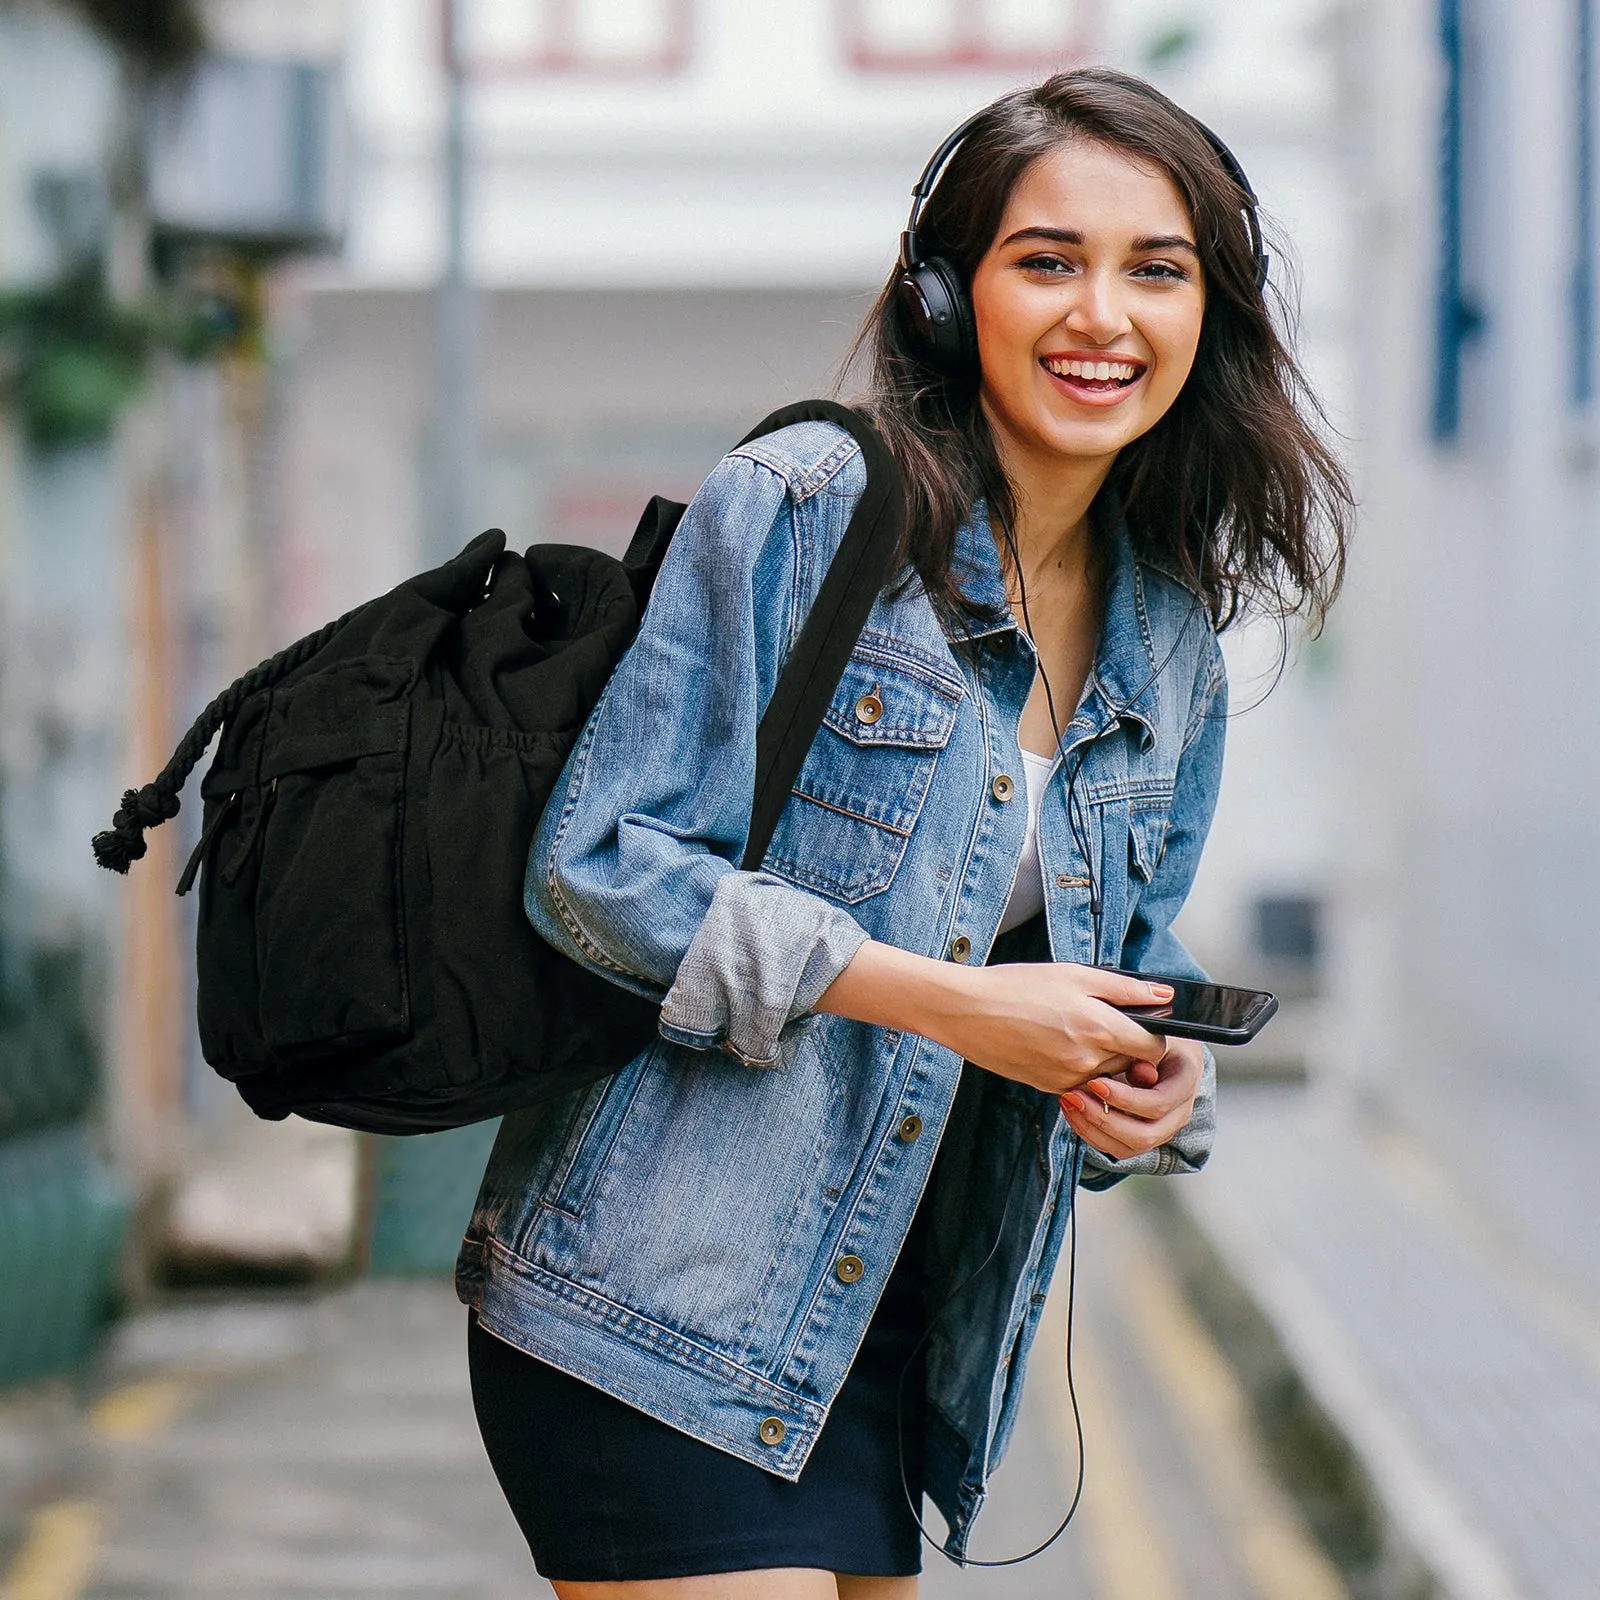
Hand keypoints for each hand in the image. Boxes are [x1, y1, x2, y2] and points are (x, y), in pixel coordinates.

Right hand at [816, 944, 1173, 1094]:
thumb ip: (1125, 988)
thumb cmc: (1017, 985)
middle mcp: (1088, 1060)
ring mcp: (1068, 1079)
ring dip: (1101, 1057)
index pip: (1154, 1047)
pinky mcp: (1049, 1088)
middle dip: (1126, 1045)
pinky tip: (1053, 1042)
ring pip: (1106, 1075)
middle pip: (1132, 1063)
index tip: (1142, 1022)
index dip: (1155, 1035)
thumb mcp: (1074, 974)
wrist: (966, 1011)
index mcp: (1100, 1028)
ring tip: (1071, 1028)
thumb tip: (1165, 995)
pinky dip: (1077, 1066)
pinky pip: (1080, 1082)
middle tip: (1100, 1019)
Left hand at [1059, 1036, 1204, 1160]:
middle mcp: (1178, 1113)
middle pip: (1144, 1135)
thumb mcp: (1152, 1033)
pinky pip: (1116, 1147)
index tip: (1095, 1083)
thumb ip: (1145, 1050)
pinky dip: (1091, 1133)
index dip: (1125, 1098)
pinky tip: (1074, 1112)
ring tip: (1069, 1102)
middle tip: (1075, 1097)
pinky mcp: (1143, 1136)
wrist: (1164, 1050)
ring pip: (1128, 1147)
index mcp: (1185, 1083)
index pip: (1158, 1104)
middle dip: (1104, 1119)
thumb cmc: (1154, 1037)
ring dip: (1093, 1129)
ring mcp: (1162, 1129)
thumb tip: (1142, 1072)